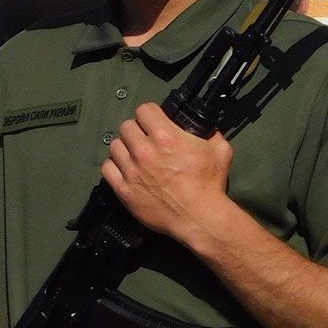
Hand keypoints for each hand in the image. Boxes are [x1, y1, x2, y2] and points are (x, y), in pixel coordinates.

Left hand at [100, 102, 235, 243]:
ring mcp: (131, 170)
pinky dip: (114, 166)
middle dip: (137, 130)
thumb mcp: (220, 151)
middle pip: (126, 126)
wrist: (199, 217)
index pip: (144, 110)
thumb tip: (206, 128)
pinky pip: (107, 168)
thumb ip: (211, 134)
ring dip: (124, 147)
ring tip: (134, 155)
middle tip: (145, 139)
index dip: (150, 114)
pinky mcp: (124, 189)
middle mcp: (144, 150)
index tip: (154, 122)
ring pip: (115, 146)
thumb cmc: (209, 184)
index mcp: (165, 135)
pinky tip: (124, 169)